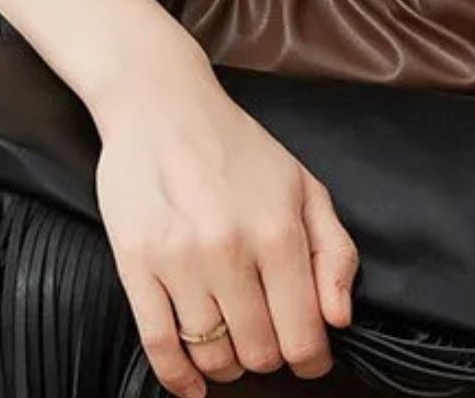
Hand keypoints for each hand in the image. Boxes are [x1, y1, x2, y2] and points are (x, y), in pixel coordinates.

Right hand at [90, 45, 358, 396]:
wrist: (160, 105)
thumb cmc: (237, 147)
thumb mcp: (303, 184)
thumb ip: (334, 251)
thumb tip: (339, 319)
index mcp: (278, 229)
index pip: (304, 334)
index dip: (312, 360)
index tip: (309, 359)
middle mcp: (231, 249)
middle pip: (259, 352)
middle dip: (269, 356)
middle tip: (266, 339)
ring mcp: (179, 260)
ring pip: (212, 355)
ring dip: (227, 363)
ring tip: (231, 342)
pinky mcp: (135, 264)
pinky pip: (159, 346)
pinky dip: (178, 378)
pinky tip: (192, 382)